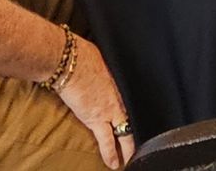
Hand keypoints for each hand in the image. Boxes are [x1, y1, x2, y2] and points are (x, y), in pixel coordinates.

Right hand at [56, 37, 134, 167]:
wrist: (70, 61)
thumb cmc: (82, 55)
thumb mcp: (103, 59)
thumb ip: (106, 70)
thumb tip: (102, 67)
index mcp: (122, 83)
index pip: (135, 102)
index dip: (138, 112)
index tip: (143, 119)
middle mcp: (121, 98)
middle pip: (135, 118)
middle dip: (140, 133)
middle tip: (145, 145)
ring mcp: (111, 110)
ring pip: (126, 133)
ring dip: (128, 148)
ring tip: (131, 159)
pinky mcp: (97, 119)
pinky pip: (108, 140)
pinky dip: (111, 153)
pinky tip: (114, 164)